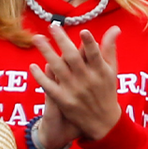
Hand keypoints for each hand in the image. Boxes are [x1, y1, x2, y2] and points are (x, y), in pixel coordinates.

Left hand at [29, 25, 120, 141]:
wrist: (103, 122)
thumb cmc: (107, 91)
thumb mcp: (111, 70)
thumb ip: (109, 48)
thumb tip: (115, 28)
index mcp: (100, 71)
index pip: (95, 54)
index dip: (89, 44)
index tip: (83, 31)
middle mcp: (87, 80)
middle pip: (72, 58)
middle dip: (62, 41)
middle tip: (52, 26)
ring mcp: (74, 90)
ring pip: (58, 68)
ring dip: (47, 52)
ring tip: (37, 38)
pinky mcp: (63, 100)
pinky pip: (49, 87)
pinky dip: (41, 77)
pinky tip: (32, 66)